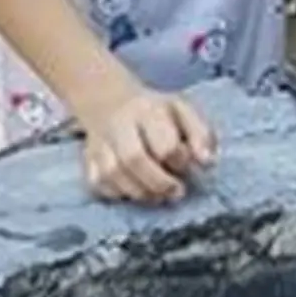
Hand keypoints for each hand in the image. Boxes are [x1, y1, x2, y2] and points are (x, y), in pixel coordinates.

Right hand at [82, 84, 217, 204]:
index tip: (187, 166)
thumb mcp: (184, 111)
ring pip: (112, 174)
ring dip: (139, 192)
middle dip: (159, 183)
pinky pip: (98, 183)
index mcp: (148, 110)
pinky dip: (117, 193)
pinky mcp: (88, 159)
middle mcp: (120, 125)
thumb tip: (207, 163)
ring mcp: (100, 143)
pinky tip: (133, 190)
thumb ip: (201, 134)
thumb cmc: (156, 113)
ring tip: (157, 195)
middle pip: (133, 159)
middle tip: (176, 193)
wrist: (110, 101)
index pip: (164, 144)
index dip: (179, 161)